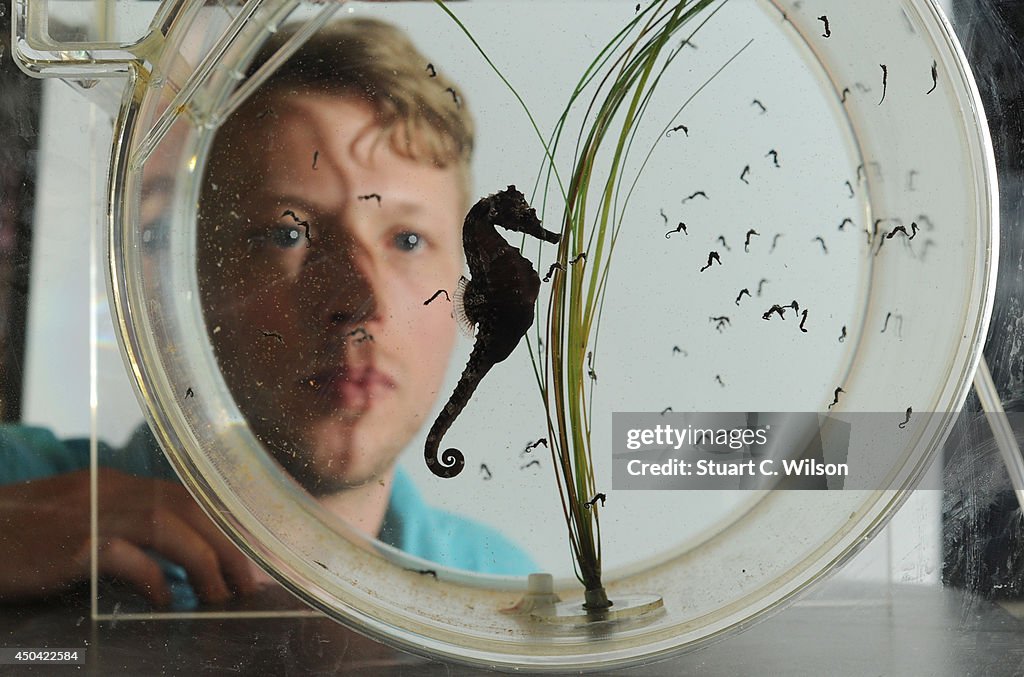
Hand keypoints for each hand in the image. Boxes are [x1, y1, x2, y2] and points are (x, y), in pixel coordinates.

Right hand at [0, 468, 255, 605]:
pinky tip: (167, 603)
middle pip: (190, 506)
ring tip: (219, 595)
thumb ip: (125, 531)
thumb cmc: (23, 536)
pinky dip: (156, 580)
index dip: (224, 524)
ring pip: (170, 526)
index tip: (247, 554)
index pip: (187, 494)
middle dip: (228, 544)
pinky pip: (128, 557)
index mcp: (116, 483)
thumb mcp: (79, 519)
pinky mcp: (74, 546)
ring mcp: (93, 514)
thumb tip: (173, 564)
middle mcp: (111, 491)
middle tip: (248, 582)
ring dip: (205, 561)